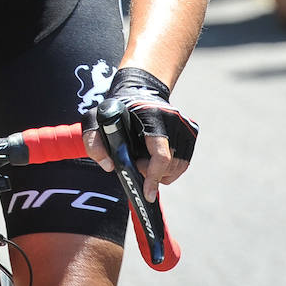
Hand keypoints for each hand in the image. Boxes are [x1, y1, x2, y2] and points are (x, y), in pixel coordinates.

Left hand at [83, 67, 198, 201]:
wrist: (140, 90)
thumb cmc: (118, 109)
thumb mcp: (96, 120)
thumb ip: (94, 143)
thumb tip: (109, 166)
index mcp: (153, 117)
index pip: (161, 155)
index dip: (154, 177)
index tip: (147, 194)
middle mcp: (174, 120)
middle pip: (170, 165)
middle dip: (152, 173)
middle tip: (137, 163)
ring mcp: (186, 126)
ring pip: (179, 166)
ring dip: (162, 172)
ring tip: (145, 160)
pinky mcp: (191, 131)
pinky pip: (183, 162)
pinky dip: (170, 167)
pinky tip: (155, 159)